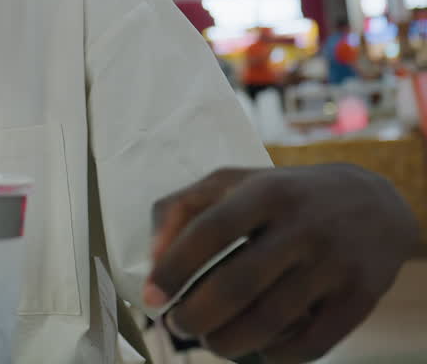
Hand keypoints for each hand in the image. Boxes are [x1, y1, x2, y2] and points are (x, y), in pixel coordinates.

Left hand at [145, 164, 418, 362]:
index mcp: (266, 192)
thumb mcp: (231, 181)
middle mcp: (303, 226)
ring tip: (211, 339)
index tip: (153, 297)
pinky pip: (311, 343)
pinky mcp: (361, 297)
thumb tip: (153, 261)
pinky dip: (275, 356)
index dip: (174, 269)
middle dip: (195, 316)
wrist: (376, 202)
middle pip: (237, 285)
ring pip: (270, 321)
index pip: (210, 232)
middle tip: (178, 325)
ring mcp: (335, 263)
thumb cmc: (282, 194)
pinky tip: (259, 347)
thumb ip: (181, 209)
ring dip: (227, 342)